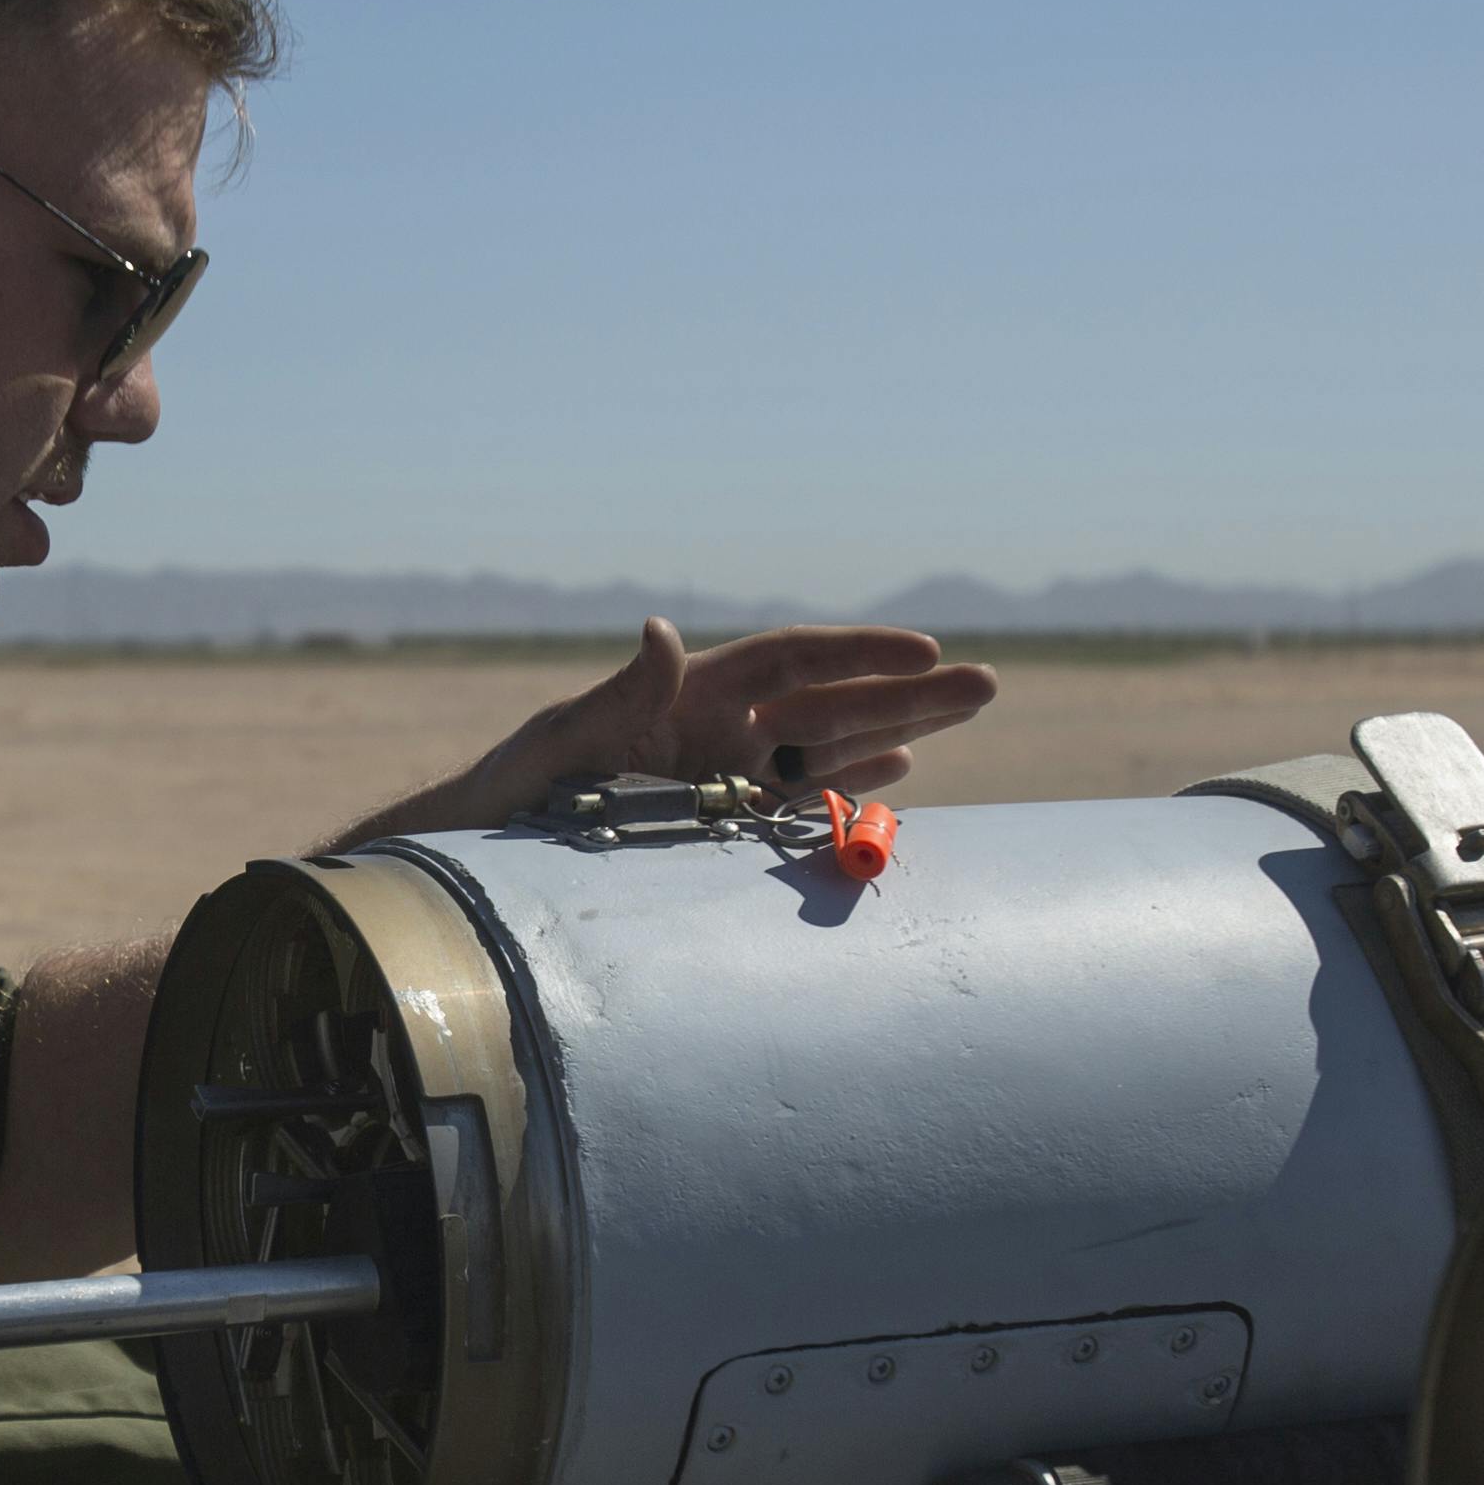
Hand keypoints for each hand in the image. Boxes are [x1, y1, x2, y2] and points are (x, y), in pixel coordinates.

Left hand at [345, 618, 1001, 842]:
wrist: (494, 853)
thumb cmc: (520, 788)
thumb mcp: (566, 736)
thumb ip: (622, 690)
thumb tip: (659, 631)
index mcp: (694, 691)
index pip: (794, 659)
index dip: (859, 653)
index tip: (925, 648)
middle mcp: (725, 725)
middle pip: (834, 699)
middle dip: (911, 691)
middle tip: (989, 683)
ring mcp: (733, 773)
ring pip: (834, 745)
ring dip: (904, 730)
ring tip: (973, 711)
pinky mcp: (726, 820)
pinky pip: (802, 798)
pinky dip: (852, 784)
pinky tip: (903, 770)